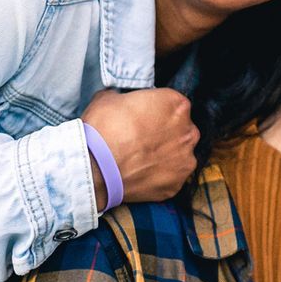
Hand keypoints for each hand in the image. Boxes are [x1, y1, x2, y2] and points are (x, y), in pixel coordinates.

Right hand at [82, 88, 198, 205]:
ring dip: (165, 157)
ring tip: (140, 162)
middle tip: (142, 141)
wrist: (92, 169)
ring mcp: (185, 159)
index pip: (172, 104)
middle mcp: (188, 131)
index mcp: (176, 104)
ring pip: (179, 155)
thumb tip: (119, 99)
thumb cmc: (101, 130)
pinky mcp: (177, 184)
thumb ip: (124, 97)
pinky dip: (159, 178)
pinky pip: (172, 178)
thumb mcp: (108, 99)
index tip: (142, 120)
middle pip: (181, 130)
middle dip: (165, 134)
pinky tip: (141, 177)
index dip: (156, 112)